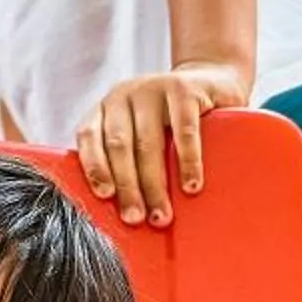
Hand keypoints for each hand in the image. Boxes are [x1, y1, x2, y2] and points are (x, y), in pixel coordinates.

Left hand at [75, 62, 247, 227]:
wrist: (212, 82)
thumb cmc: (171, 121)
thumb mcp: (141, 131)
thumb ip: (127, 157)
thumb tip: (124, 209)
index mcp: (106, 108)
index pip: (89, 137)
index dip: (94, 167)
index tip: (105, 197)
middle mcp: (123, 95)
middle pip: (119, 147)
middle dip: (127, 188)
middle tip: (136, 218)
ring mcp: (152, 88)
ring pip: (148, 143)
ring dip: (154, 184)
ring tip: (162, 214)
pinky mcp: (183, 88)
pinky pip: (184, 130)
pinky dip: (187, 161)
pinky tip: (190, 186)